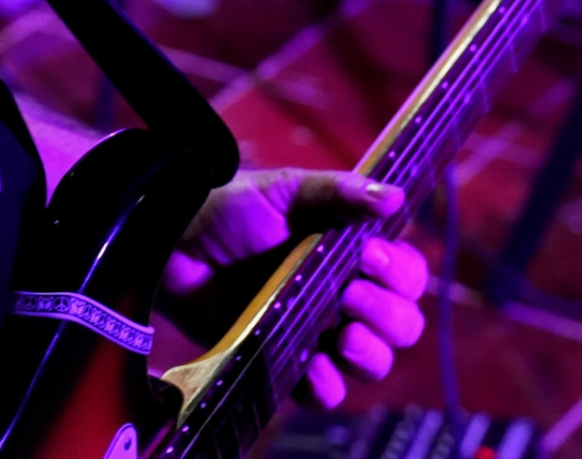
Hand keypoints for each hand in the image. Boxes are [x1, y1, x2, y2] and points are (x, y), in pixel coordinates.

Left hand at [161, 168, 429, 409]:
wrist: (174, 244)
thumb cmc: (230, 210)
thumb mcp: (284, 189)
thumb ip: (338, 191)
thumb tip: (393, 197)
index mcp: (352, 254)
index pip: (407, 274)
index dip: (401, 272)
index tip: (369, 256)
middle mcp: (344, 297)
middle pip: (402, 324)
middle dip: (388, 313)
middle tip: (349, 294)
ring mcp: (318, 333)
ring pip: (374, 362)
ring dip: (369, 354)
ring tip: (341, 335)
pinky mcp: (286, 362)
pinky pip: (325, 392)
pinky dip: (327, 385)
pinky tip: (314, 366)